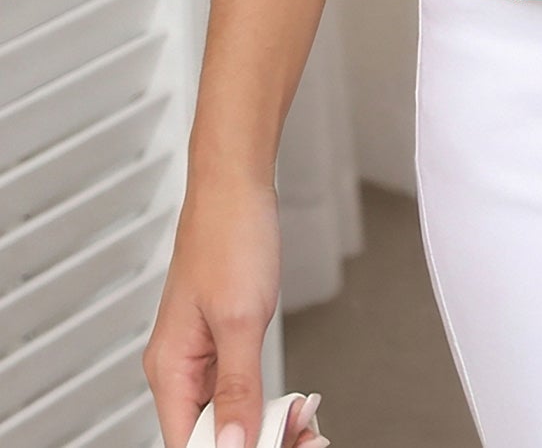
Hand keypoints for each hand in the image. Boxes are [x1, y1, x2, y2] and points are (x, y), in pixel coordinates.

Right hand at [141, 174, 315, 447]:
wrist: (237, 184)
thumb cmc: (229, 234)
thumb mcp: (240, 319)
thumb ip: (236, 388)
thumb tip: (234, 445)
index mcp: (170, 368)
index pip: (188, 445)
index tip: (276, 446)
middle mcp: (180, 368)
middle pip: (211, 437)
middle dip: (257, 442)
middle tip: (302, 437)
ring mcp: (202, 356)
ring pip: (230, 418)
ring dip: (267, 427)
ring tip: (305, 423)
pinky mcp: (224, 342)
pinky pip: (241, 391)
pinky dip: (268, 403)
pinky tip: (295, 405)